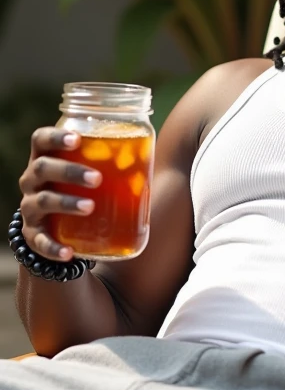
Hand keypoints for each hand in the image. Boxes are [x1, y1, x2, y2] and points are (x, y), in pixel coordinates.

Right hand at [18, 128, 101, 261]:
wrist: (58, 227)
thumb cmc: (80, 190)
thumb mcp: (89, 173)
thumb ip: (111, 164)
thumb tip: (150, 157)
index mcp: (45, 159)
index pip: (41, 140)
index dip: (55, 137)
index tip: (77, 139)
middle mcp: (32, 181)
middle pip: (42, 168)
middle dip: (70, 171)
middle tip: (97, 179)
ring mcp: (30, 208)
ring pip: (42, 201)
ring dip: (66, 203)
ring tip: (90, 207)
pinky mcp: (32, 235)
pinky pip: (39, 242)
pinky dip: (53, 248)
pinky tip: (69, 252)